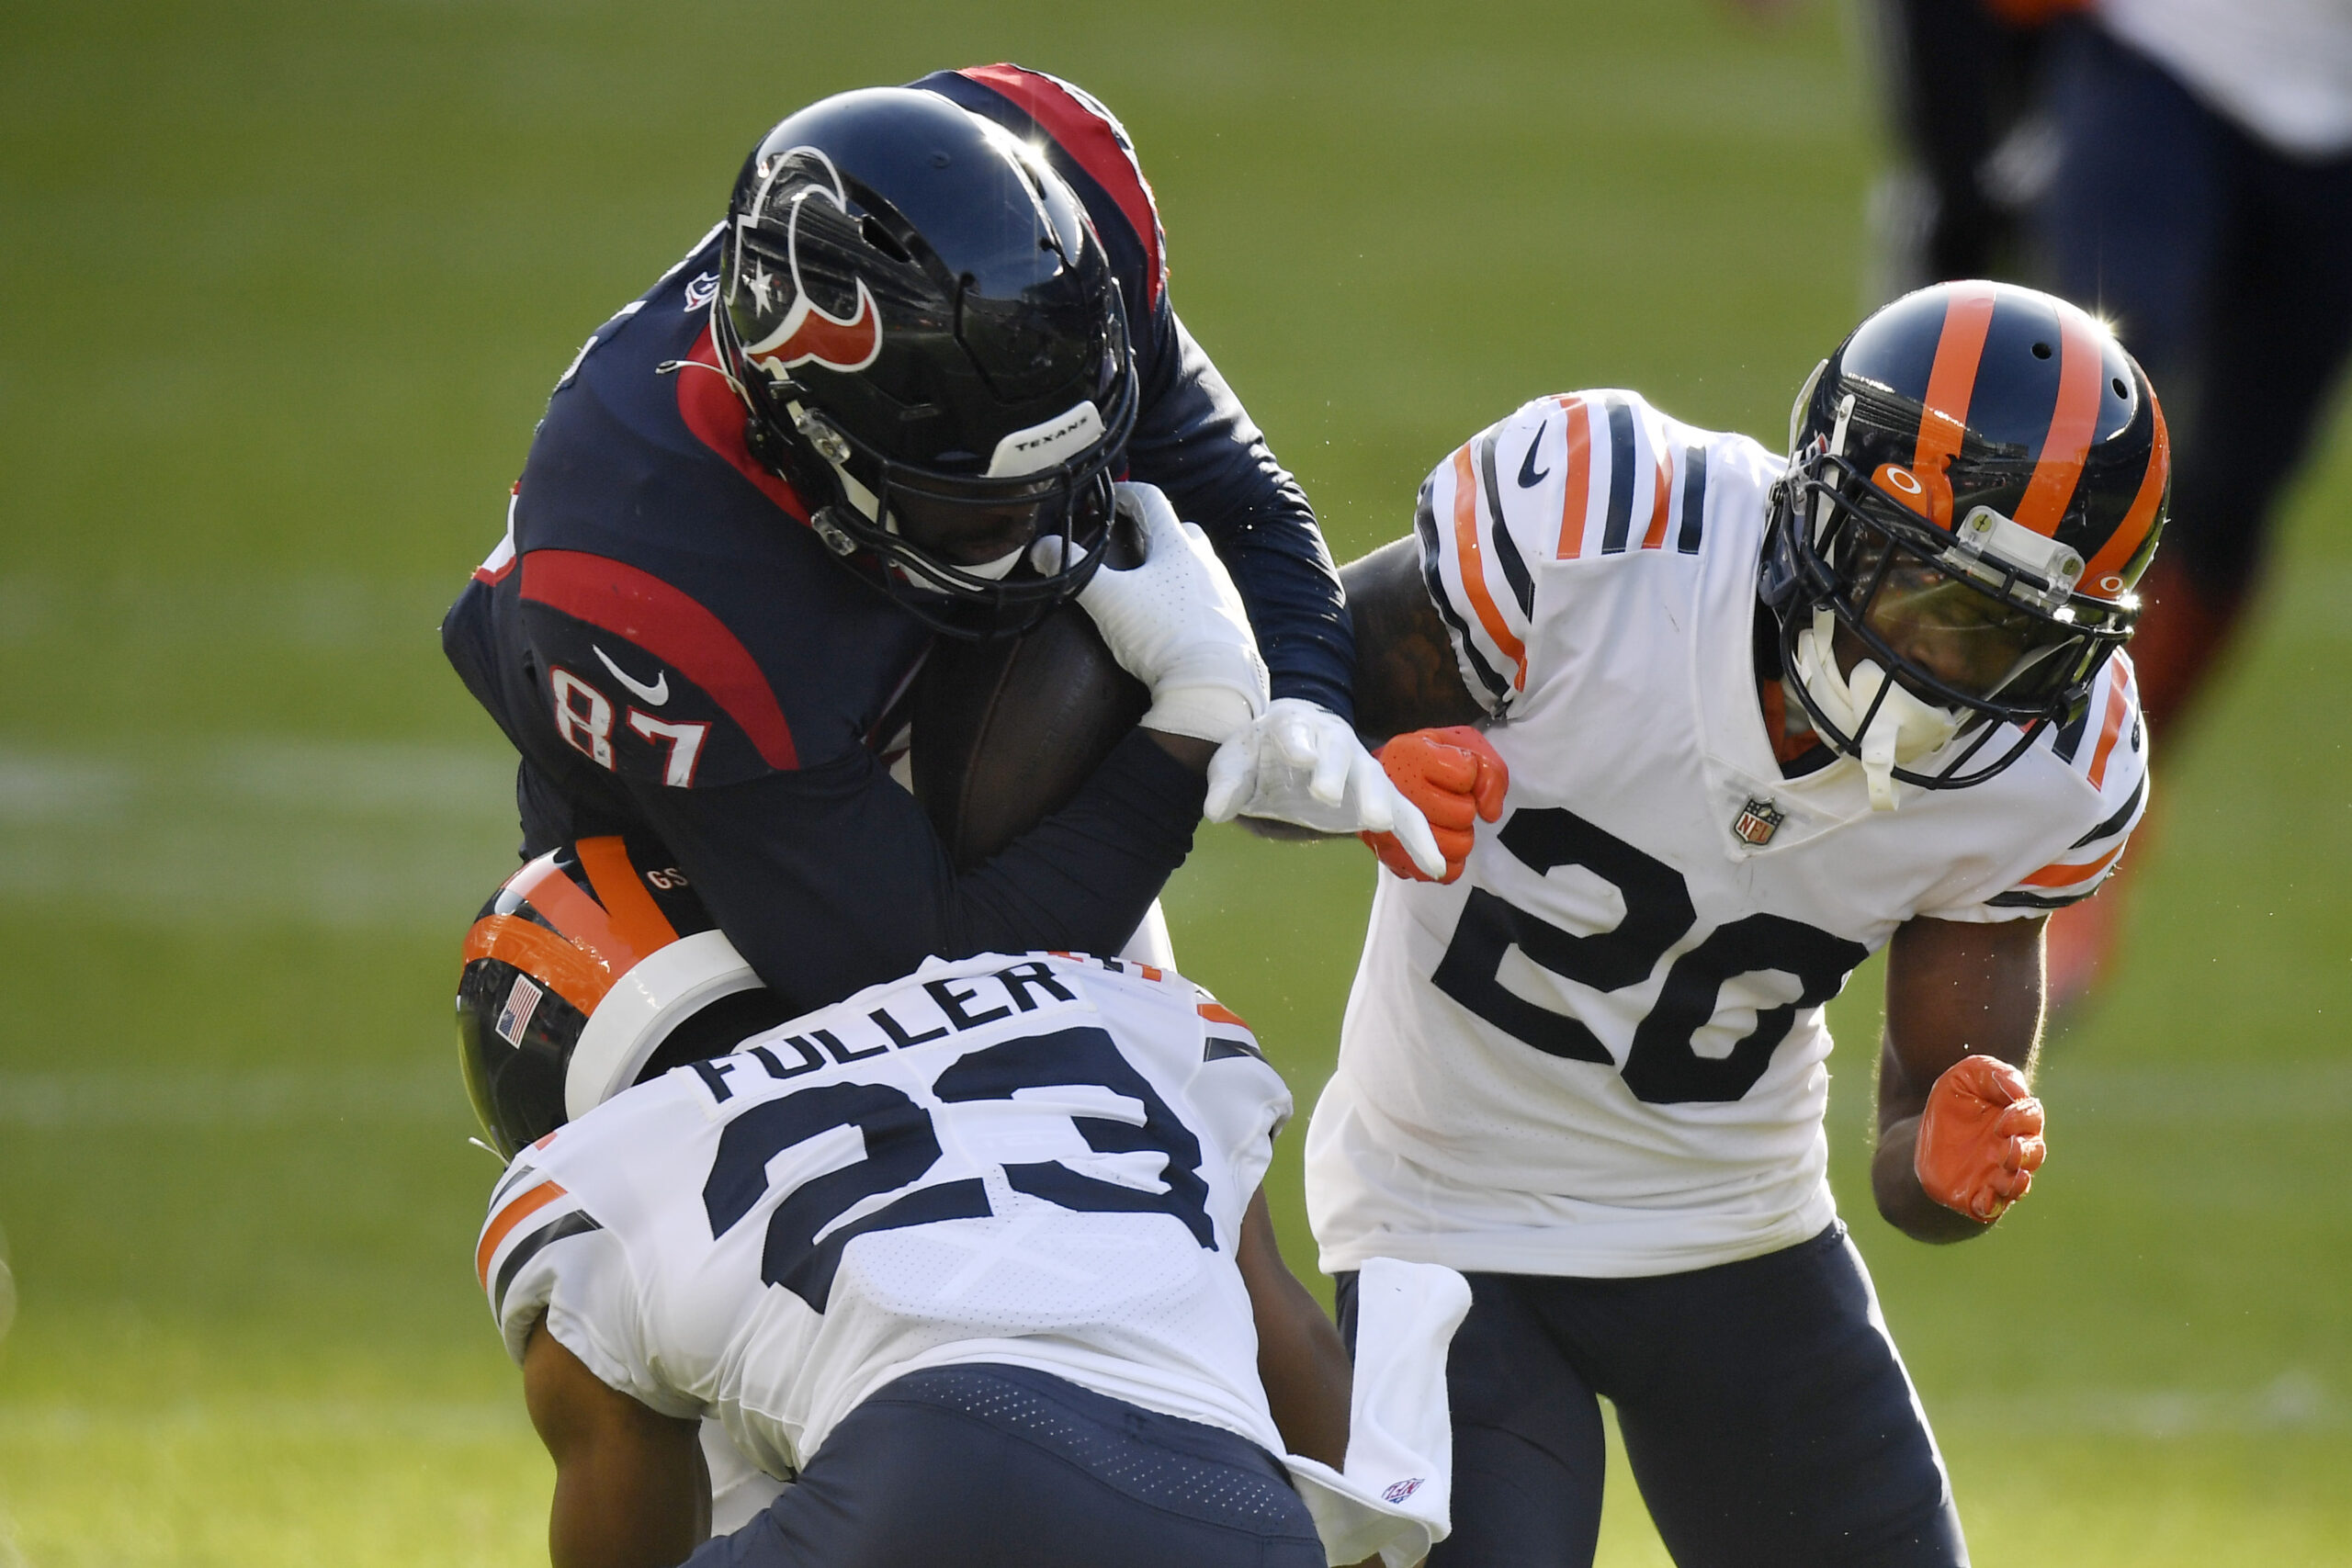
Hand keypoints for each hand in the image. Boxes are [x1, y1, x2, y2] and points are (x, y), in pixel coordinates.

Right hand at [1075, 482, 1267, 744]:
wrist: (1215, 686)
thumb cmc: (1161, 634)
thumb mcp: (1108, 600)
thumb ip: (1074, 571)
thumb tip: (1042, 547)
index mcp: (1178, 546)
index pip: (1152, 500)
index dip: (1125, 494)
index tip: (1106, 501)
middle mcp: (1206, 563)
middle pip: (1180, 531)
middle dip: (1153, 532)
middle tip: (1126, 547)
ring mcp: (1224, 594)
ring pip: (1197, 566)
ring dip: (1172, 567)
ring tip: (1147, 587)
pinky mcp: (1233, 625)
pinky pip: (1207, 599)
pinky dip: (1187, 598)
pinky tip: (1172, 620)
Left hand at [1203, 700, 1447, 876]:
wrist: (1287, 743)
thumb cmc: (1259, 753)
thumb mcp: (1233, 765)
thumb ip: (1227, 785)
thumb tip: (1216, 811)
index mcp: (1294, 726)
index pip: (1294, 732)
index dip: (1297, 745)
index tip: (1297, 759)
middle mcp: (1333, 741)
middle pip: (1340, 752)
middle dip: (1337, 772)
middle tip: (1328, 797)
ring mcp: (1361, 767)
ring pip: (1377, 780)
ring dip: (1380, 801)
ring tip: (1379, 825)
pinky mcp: (1377, 796)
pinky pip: (1405, 815)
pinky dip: (1421, 838)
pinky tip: (1436, 867)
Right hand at [1358, 727, 1506, 883]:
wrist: (1387, 778)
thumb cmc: (1430, 761)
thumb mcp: (1465, 746)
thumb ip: (1488, 770)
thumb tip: (1488, 814)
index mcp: (1407, 754)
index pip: (1465, 774)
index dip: (1469, 773)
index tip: (1450, 769)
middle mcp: (1389, 792)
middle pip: (1462, 814)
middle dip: (1464, 807)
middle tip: (1447, 799)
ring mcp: (1385, 830)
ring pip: (1456, 846)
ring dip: (1459, 835)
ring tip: (1443, 821)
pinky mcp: (1392, 860)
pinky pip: (1444, 873)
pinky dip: (1451, 861)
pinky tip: (1439, 844)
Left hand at [1913, 1055, 2045, 1221]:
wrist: (1921, 1129)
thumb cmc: (1953, 1099)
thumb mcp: (1967, 1075)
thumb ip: (1996, 1074)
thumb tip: (2020, 1092)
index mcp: (2015, 1120)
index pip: (2032, 1119)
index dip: (2022, 1119)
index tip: (2001, 1120)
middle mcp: (2012, 1148)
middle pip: (2033, 1154)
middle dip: (2025, 1153)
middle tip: (2009, 1147)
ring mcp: (1996, 1173)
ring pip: (2018, 1184)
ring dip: (2017, 1182)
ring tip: (2009, 1174)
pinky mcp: (1975, 1193)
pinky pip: (1991, 1207)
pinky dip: (1992, 1206)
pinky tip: (1985, 1199)